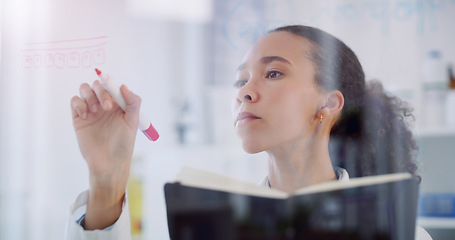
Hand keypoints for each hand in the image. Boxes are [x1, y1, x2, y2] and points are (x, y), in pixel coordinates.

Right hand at [70, 80, 140, 228]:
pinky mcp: (78, 118)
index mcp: (118, 104)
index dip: (110, 82)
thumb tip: (124, 86)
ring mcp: (91, 110)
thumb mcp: (132, 123)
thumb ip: (132, 103)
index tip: (110, 86)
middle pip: (97, 85)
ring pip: (84, 89)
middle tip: (107, 107)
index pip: (112, 86)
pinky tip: (85, 115)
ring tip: (95, 110)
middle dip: (101, 91)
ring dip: (89, 95)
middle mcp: (104, 105)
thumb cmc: (123, 144)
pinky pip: (75, 101)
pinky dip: (78, 104)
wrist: (108, 163)